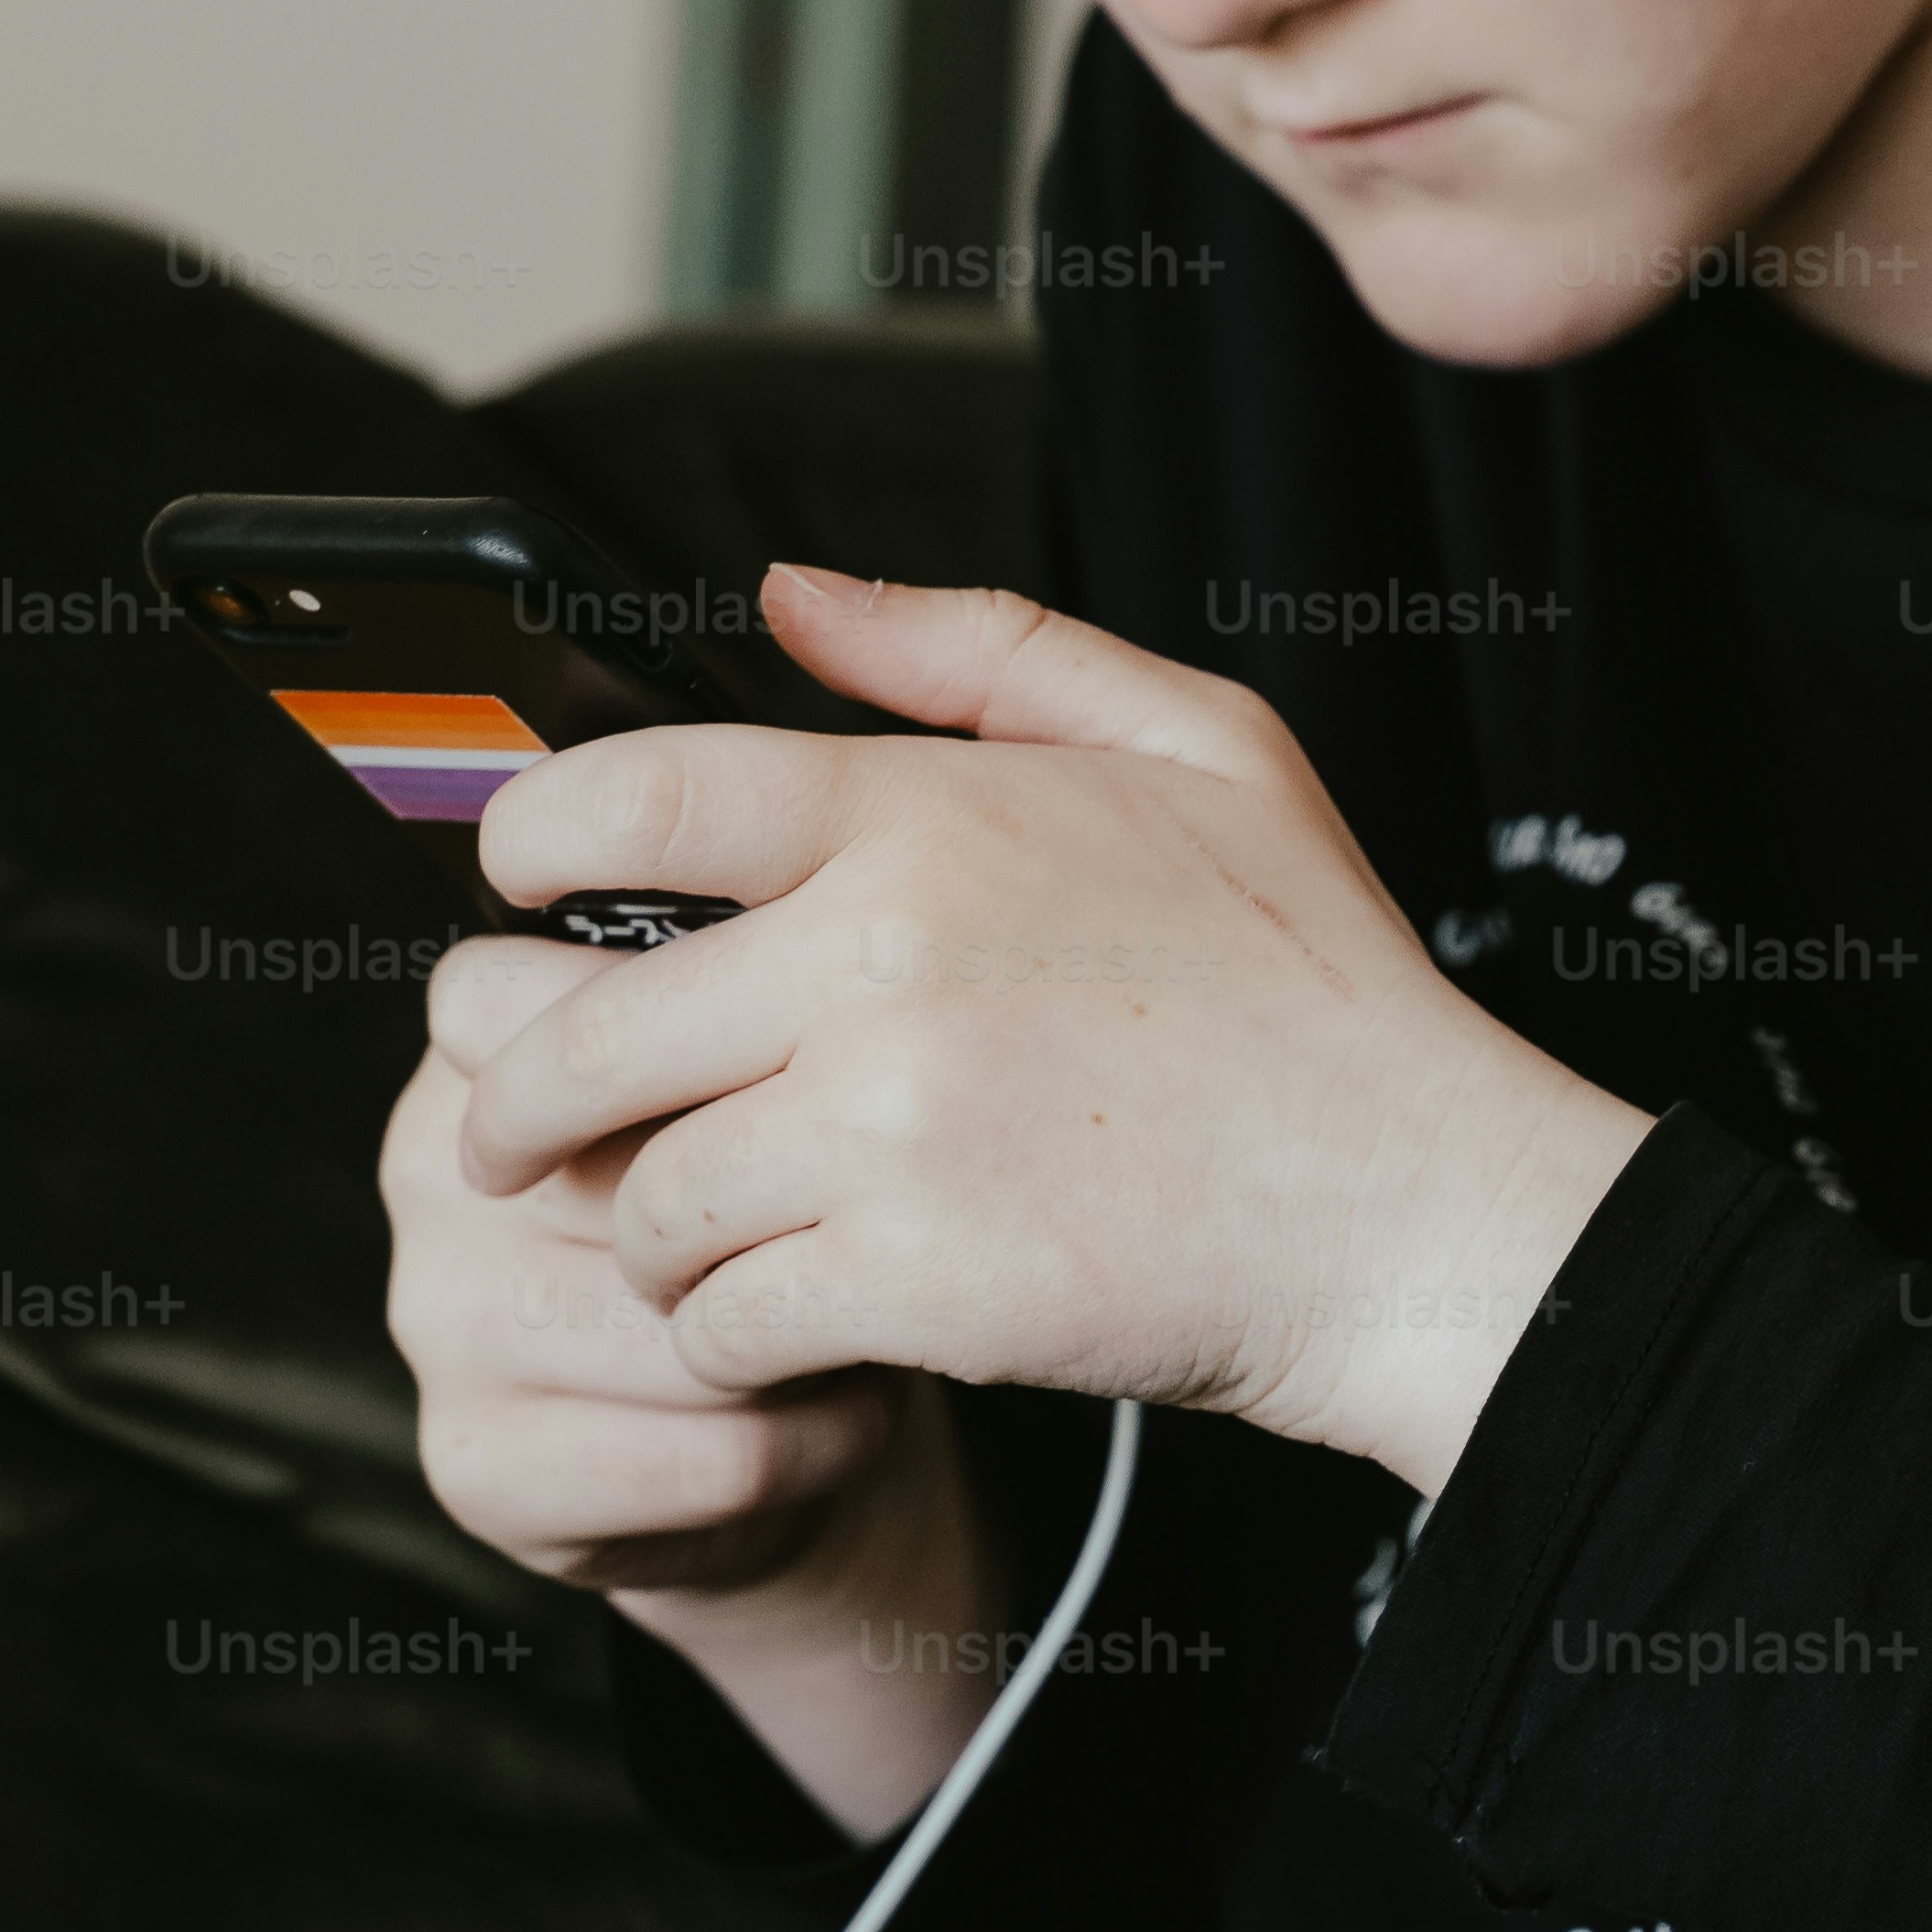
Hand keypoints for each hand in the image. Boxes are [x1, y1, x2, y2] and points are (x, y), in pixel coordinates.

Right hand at [376, 941, 996, 1835]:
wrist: (790, 1430)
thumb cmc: (786, 1215)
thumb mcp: (773, 1079)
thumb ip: (755, 1004)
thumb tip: (819, 970)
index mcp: (489, 1043)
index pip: (560, 1003)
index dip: (715, 1055)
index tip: (827, 1088)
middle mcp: (430, 1167)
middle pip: (650, 1177)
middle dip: (794, 1214)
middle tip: (891, 1226)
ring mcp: (439, 1319)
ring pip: (682, 1324)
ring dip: (818, 1338)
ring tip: (877, 1321)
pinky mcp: (482, 1465)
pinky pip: (705, 1453)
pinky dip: (816, 1442)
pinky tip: (849, 1417)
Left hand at [455, 566, 1649, 1497]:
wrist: (1417, 1207)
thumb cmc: (1315, 984)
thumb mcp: (1199, 743)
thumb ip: (980, 646)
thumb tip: (794, 593)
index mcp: (928, 818)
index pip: (629, 796)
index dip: (528, 846)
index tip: (516, 894)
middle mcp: (882, 964)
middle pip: (576, 1035)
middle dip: (518, 1101)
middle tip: (515, 1133)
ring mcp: (890, 1131)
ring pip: (641, 1199)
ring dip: (649, 1235)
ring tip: (700, 1241)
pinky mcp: (915, 1283)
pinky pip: (719, 1322)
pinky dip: (731, 1338)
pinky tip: (792, 1319)